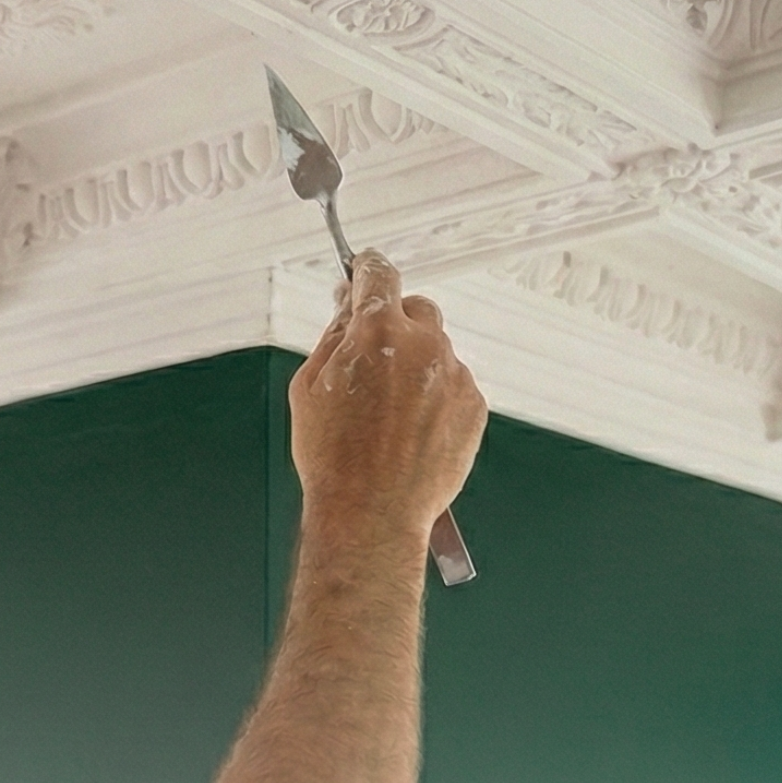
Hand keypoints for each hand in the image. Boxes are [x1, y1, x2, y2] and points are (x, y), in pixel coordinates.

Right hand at [289, 250, 485, 538]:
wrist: (372, 513)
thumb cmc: (333, 458)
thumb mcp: (308, 388)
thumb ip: (332, 338)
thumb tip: (347, 307)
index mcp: (375, 332)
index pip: (377, 275)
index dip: (367, 270)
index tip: (364, 270)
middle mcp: (422, 345)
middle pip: (415, 309)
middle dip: (395, 325)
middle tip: (372, 361)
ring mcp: (453, 375)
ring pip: (436, 350)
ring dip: (416, 367)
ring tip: (389, 415)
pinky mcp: (473, 405)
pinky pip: (454, 385)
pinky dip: (435, 398)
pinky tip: (411, 432)